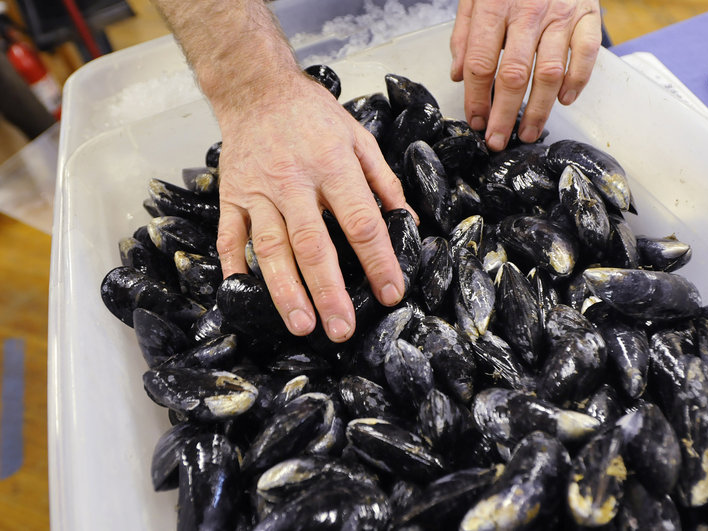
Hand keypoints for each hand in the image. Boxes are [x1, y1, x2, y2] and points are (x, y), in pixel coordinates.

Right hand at [215, 70, 412, 341]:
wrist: (256, 89)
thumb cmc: (313, 115)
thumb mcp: (359, 138)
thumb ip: (384, 181)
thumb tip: (409, 223)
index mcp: (333, 166)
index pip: (361, 222)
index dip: (379, 261)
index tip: (391, 293)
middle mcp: (294, 182)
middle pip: (313, 245)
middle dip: (329, 292)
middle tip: (342, 329)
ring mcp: (258, 192)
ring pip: (270, 249)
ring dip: (285, 290)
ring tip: (302, 325)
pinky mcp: (231, 196)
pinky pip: (230, 237)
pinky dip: (235, 267)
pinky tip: (245, 295)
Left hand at [450, 0, 601, 150]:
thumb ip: (465, 33)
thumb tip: (458, 74)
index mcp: (494, 6)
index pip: (480, 63)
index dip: (476, 98)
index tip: (475, 120)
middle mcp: (528, 12)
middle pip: (512, 75)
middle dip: (503, 114)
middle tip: (497, 140)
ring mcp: (560, 14)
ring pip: (548, 73)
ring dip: (538, 109)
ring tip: (527, 132)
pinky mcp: (587, 13)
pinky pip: (584, 54)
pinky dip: (577, 81)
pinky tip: (564, 100)